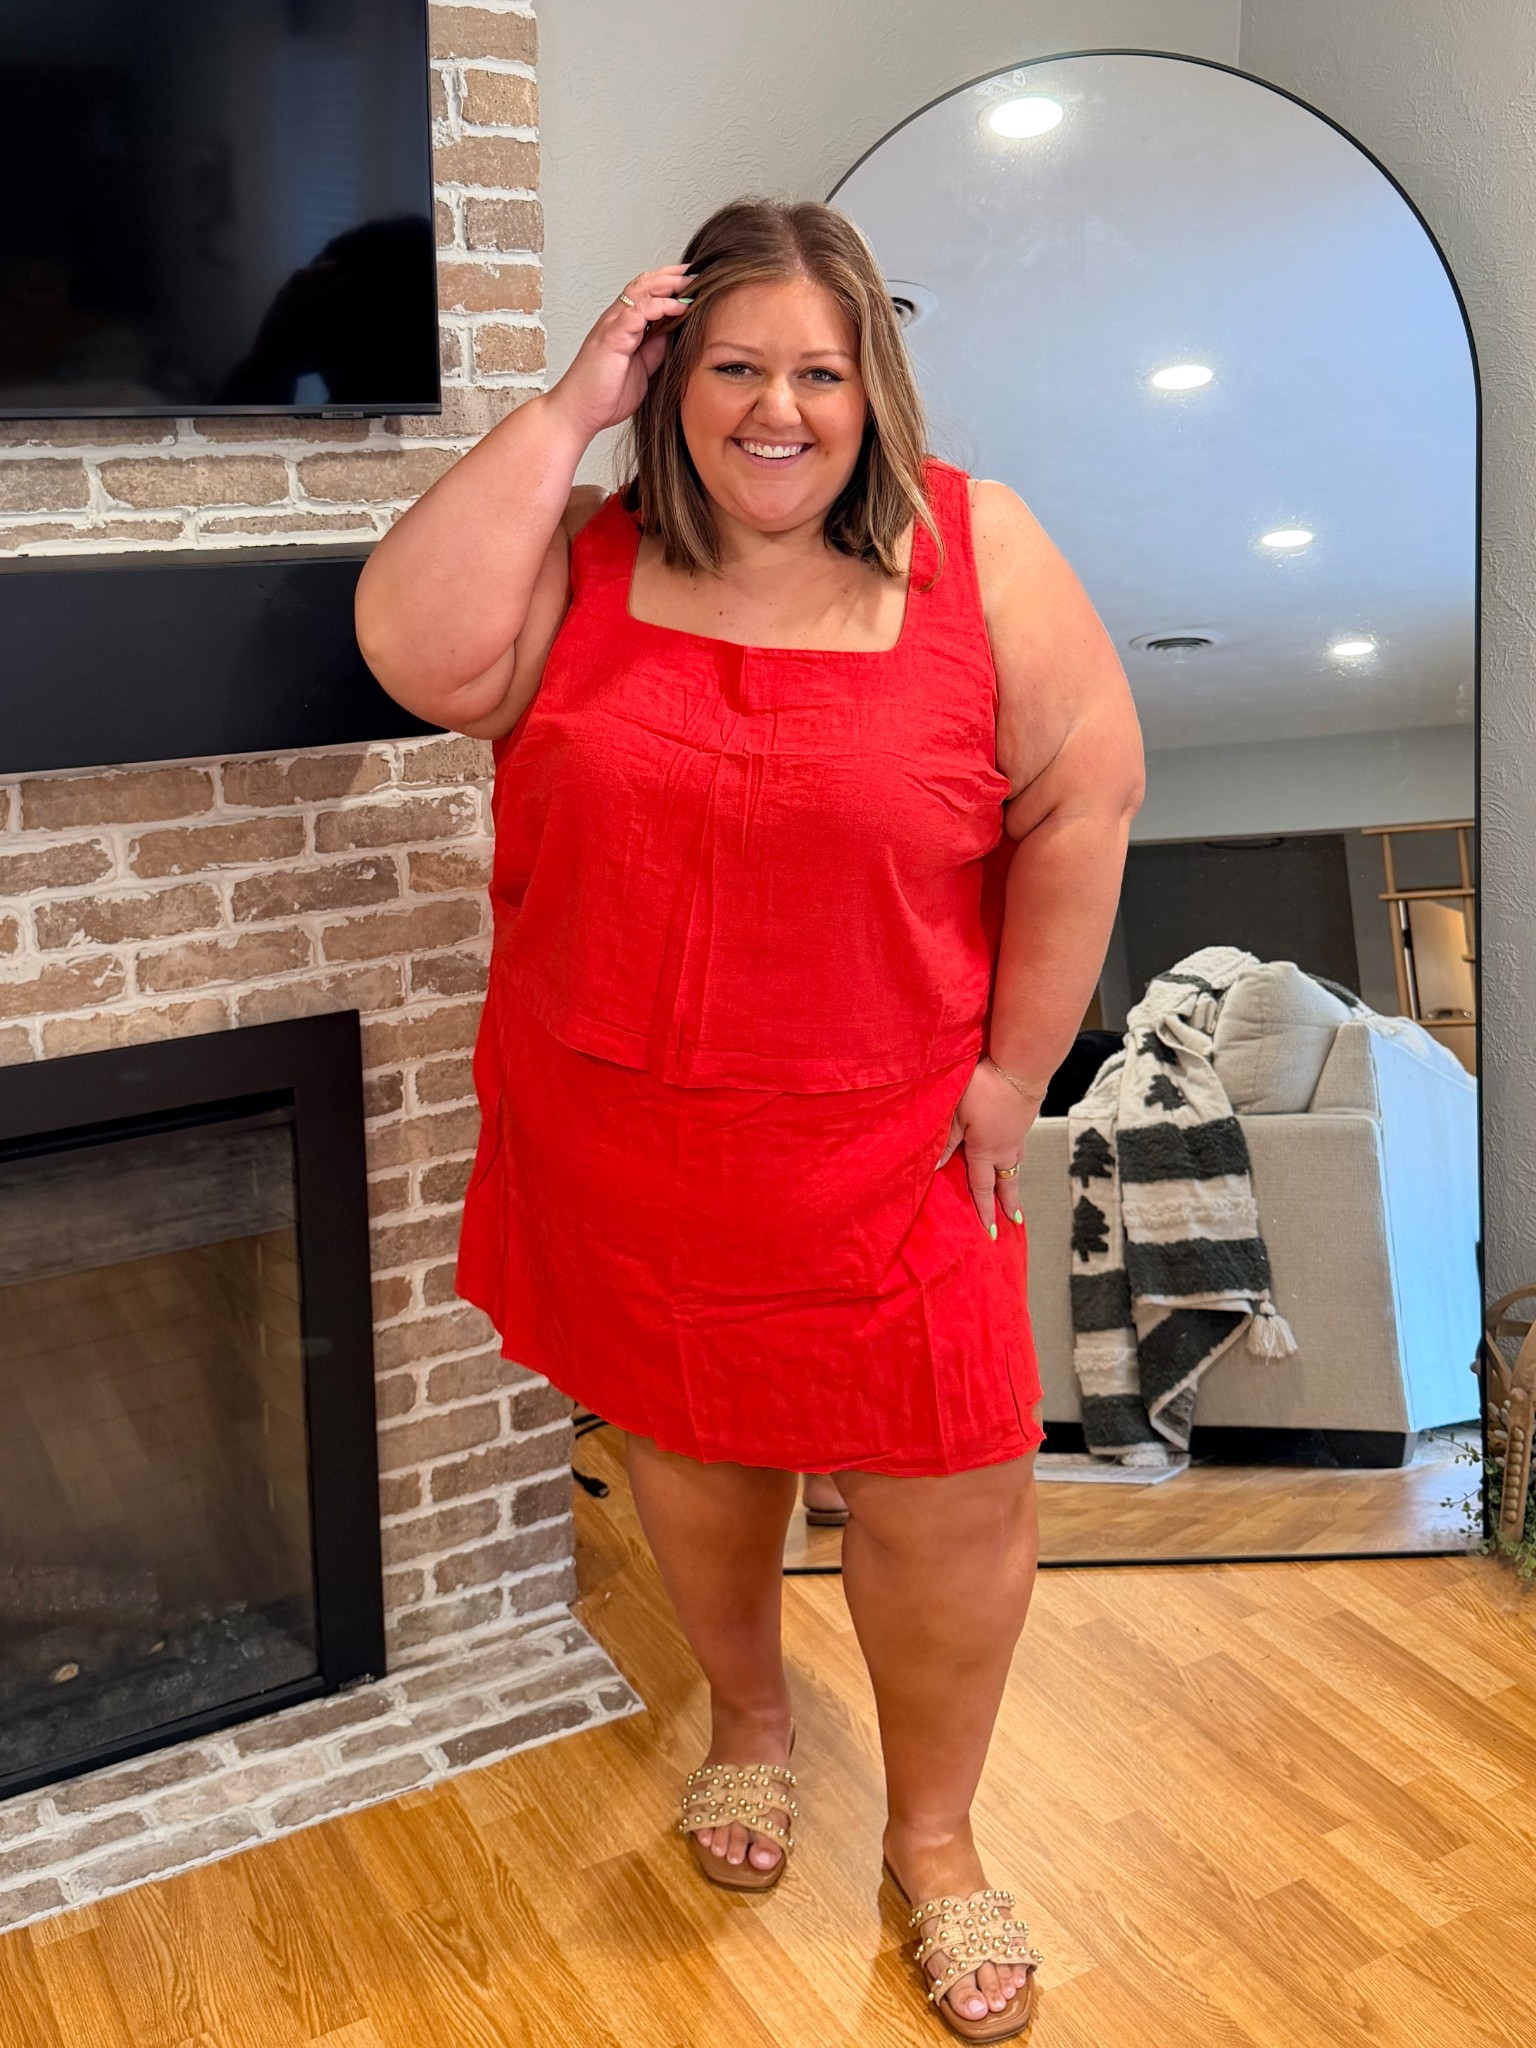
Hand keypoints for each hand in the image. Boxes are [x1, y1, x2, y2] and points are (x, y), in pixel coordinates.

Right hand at [543, 263, 694, 444]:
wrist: (578, 413)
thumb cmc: (603, 395)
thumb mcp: (642, 369)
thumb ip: (655, 350)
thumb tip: (674, 335)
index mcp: (622, 326)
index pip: (646, 293)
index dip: (668, 283)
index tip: (693, 282)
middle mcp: (616, 320)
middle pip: (644, 283)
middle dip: (671, 275)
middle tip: (697, 272)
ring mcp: (612, 326)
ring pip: (641, 290)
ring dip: (669, 284)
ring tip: (692, 283)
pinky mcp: (612, 337)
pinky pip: (638, 312)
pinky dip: (661, 305)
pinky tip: (678, 306)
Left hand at [935, 1058, 1045, 1234]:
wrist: (1021, 1067)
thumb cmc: (984, 1088)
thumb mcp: (957, 1114)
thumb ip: (947, 1140)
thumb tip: (937, 1167)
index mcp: (985, 1151)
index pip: (982, 1187)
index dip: (984, 1210)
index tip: (990, 1231)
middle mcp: (1005, 1148)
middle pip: (1006, 1181)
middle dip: (1009, 1203)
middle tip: (1014, 1221)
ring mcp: (1018, 1134)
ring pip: (1015, 1164)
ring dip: (1013, 1180)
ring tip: (1013, 1191)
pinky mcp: (1025, 1119)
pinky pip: (1019, 1147)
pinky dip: (1016, 1158)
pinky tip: (1013, 1152)